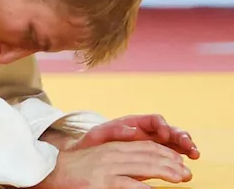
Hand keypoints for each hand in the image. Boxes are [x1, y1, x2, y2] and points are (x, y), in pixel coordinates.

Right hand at [35, 142, 191, 187]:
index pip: (146, 146)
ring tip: (182, 179)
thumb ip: (121, 161)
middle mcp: (111, 155)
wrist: (47, 173)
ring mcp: (107, 169)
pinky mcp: (102, 184)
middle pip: (149, 155)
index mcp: (111, 147)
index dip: (166, 153)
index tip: (181, 161)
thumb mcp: (99, 160)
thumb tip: (148, 169)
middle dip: (172, 164)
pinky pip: (131, 186)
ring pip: (145, 167)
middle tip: (187, 173)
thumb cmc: (74, 171)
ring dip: (167, 173)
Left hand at [75, 115, 199, 159]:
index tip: (165, 134)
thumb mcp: (99, 134)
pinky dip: (182, 157)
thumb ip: (115, 131)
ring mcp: (154, 145)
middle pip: (170, 130)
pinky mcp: (155, 158)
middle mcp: (148, 133)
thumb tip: (133, 130)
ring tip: (194, 154)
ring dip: (187, 146)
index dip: (162, 125)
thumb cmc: (92, 144)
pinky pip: (172, 156)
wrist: (88, 157)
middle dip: (181, 136)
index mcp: (136, 124)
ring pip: (176, 143)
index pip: (154, 120)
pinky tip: (189, 162)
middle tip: (189, 145)